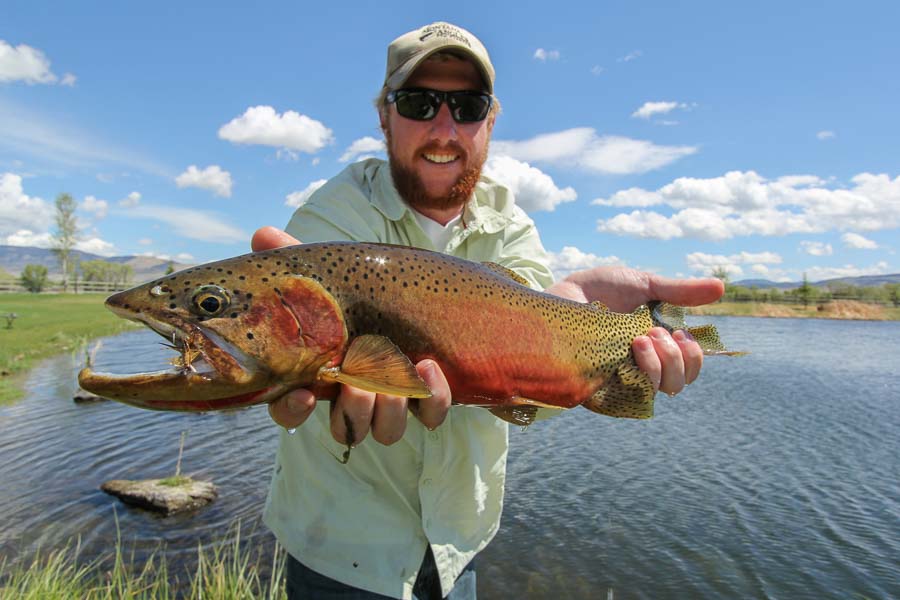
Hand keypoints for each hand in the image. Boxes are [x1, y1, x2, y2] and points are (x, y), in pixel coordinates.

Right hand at [251, 226, 452, 445]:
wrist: (423, 299)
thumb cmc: (361, 295)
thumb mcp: (329, 277)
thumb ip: (296, 261)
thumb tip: (262, 234)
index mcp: (320, 375)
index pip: (290, 409)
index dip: (292, 410)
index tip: (302, 395)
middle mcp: (354, 397)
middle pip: (346, 427)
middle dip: (353, 411)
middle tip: (358, 385)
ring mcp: (393, 403)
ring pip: (386, 431)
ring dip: (389, 411)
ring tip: (395, 375)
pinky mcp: (428, 399)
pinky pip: (431, 416)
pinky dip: (433, 398)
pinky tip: (430, 368)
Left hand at [547, 266, 724, 395]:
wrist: (561, 292)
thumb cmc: (598, 289)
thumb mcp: (644, 285)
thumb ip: (680, 292)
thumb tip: (722, 288)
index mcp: (657, 346)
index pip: (688, 370)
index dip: (694, 358)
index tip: (681, 333)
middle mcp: (641, 366)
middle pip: (677, 384)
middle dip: (676, 358)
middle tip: (654, 332)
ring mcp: (621, 377)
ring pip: (657, 391)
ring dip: (659, 364)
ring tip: (639, 338)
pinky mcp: (599, 386)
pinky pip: (628, 395)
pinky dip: (638, 373)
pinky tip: (628, 351)